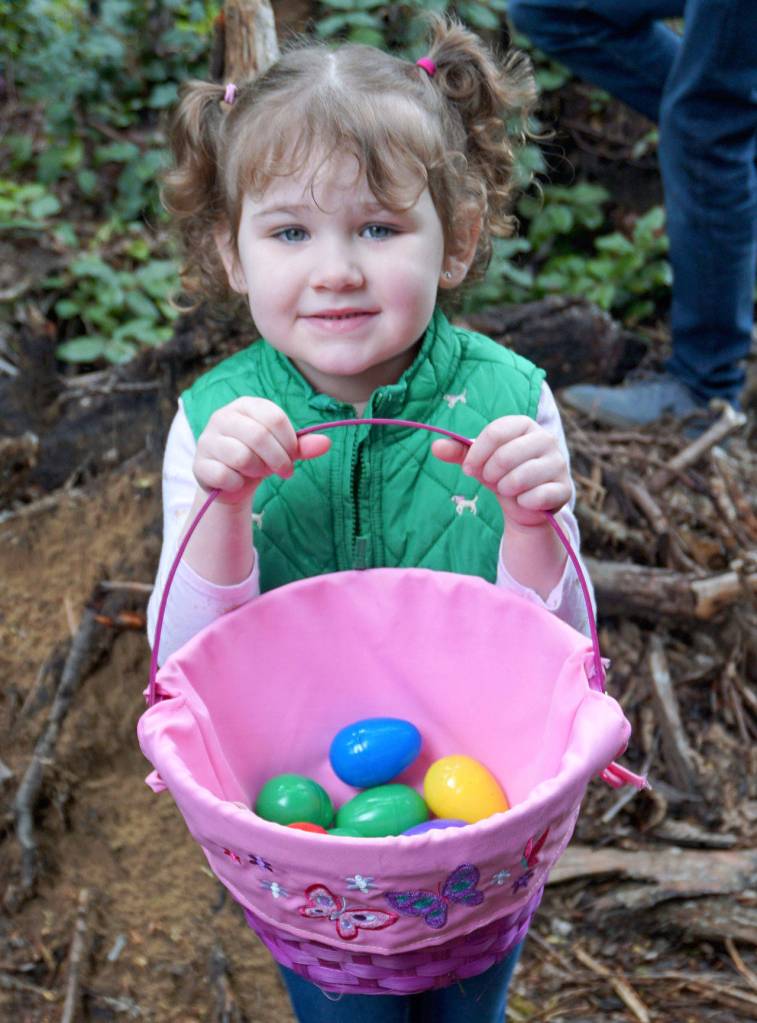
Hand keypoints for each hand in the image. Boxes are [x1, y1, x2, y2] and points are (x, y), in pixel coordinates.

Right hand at [193, 397, 330, 504]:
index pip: (274, 417)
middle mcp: (223, 417)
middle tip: (284, 471)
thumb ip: (303, 446)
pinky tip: (237, 482)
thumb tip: (326, 443)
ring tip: (257, 472)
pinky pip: (225, 475)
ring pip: (241, 456)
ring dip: (257, 471)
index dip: (289, 441)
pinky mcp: (199, 464)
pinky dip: (238, 484)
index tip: (293, 455)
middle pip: (259, 436)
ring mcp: (208, 439)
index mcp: (246, 405)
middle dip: (278, 459)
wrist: (231, 482)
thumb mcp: (283, 450)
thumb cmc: (259, 458)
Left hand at [432, 416, 570, 528]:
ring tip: (508, 489)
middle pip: (506, 455)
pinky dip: (523, 503)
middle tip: (491, 480)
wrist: (525, 503)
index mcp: (524, 425)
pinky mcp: (564, 489)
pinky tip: (524, 501)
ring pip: (521, 478)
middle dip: (490, 474)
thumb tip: (436, 447)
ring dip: (505, 489)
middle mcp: (545, 439)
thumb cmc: (501, 474)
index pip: (496, 431)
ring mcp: (558, 463)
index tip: (469, 469)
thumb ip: (458, 452)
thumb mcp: (479, 461)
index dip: (476, 454)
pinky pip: (536, 497)